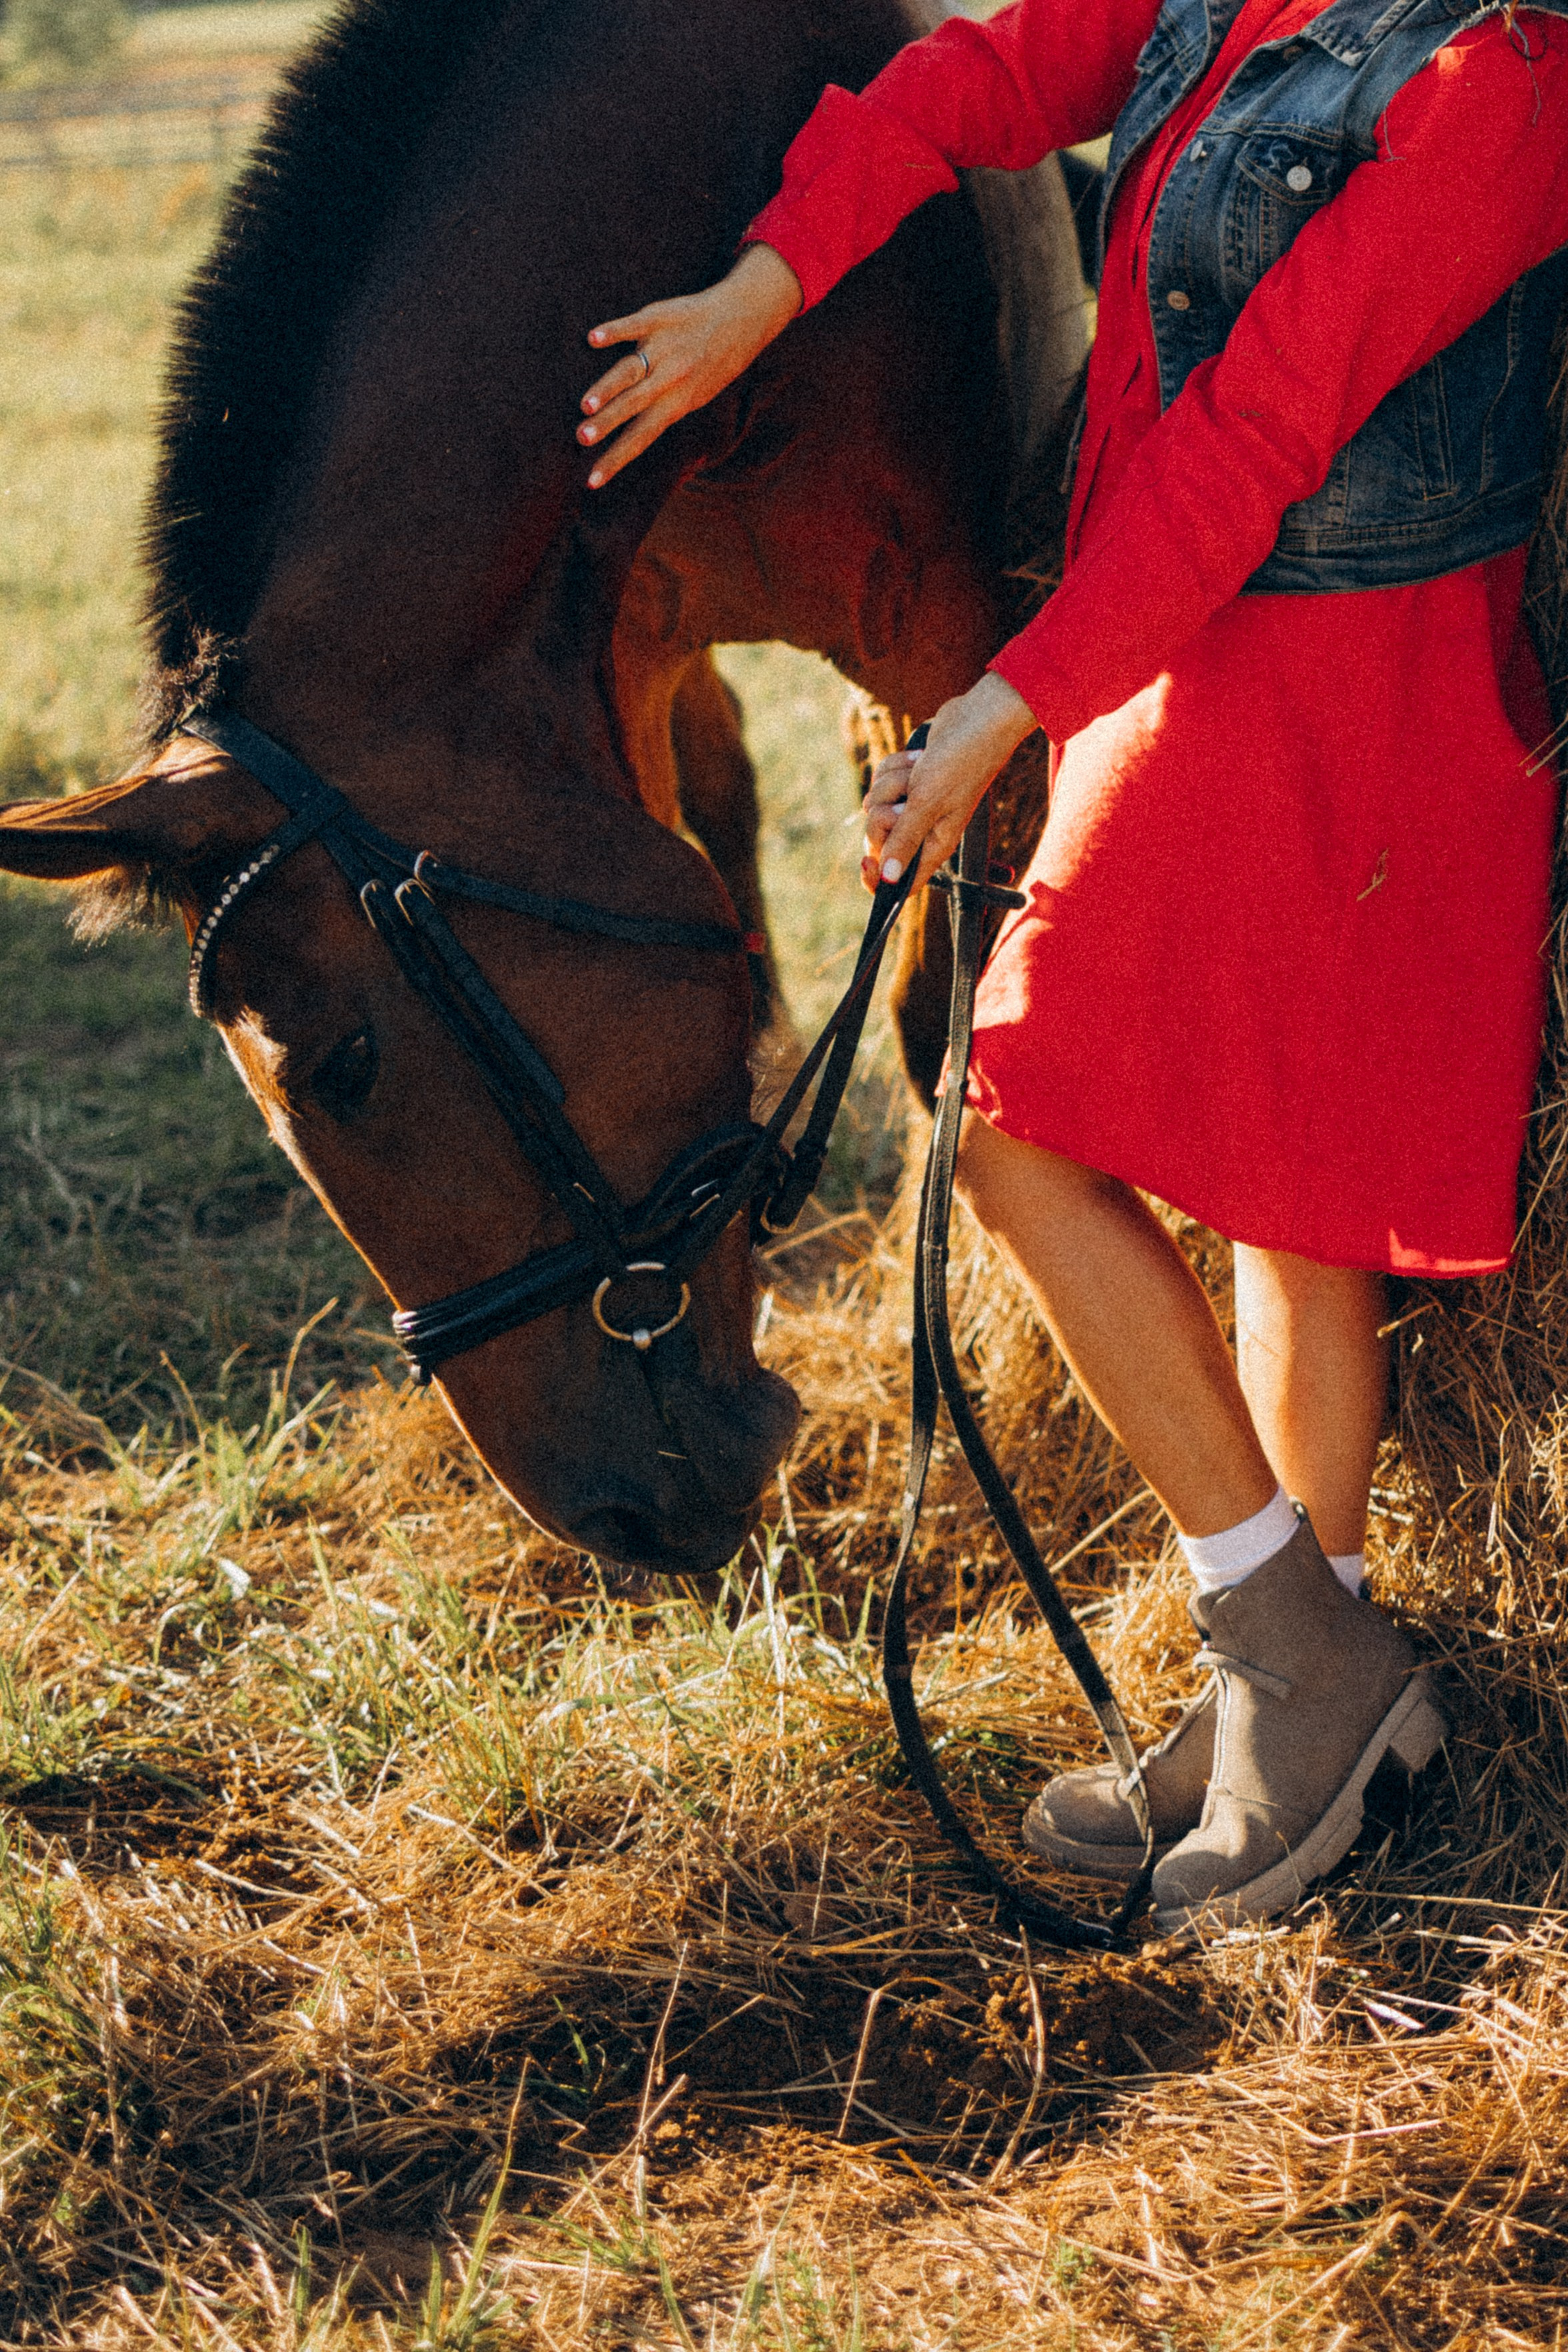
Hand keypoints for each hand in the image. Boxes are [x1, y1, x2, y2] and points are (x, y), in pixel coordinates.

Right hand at [578, 243, 802, 487]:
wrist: (740, 320)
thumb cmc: (712, 364)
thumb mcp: (695, 397)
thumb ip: (664, 412)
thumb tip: (630, 437)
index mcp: (676, 403)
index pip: (640, 438)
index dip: (615, 460)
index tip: (592, 481)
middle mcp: (669, 379)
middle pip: (632, 405)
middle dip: (606, 423)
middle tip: (582, 437)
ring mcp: (663, 348)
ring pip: (630, 371)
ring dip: (607, 388)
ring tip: (586, 404)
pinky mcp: (659, 318)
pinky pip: (634, 326)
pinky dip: (614, 331)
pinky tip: (593, 339)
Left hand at [861, 673, 1037, 892]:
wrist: (977, 718)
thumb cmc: (961, 761)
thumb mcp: (928, 803)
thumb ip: (905, 841)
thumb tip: (889, 880)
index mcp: (934, 845)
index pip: (902, 882)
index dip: (879, 879)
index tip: (866, 861)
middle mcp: (923, 829)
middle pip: (879, 839)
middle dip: (883, 815)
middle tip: (903, 803)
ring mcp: (914, 804)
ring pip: (875, 803)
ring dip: (892, 783)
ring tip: (918, 772)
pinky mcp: (908, 781)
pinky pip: (881, 779)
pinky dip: (895, 766)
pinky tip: (917, 759)